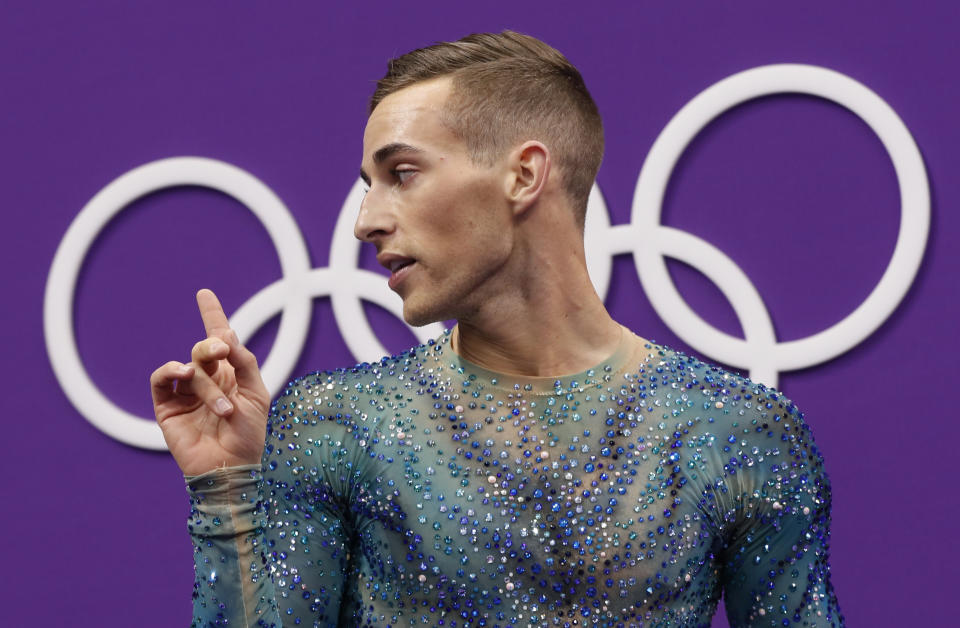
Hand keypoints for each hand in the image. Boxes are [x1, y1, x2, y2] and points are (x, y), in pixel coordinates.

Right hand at [150, 289, 270, 475]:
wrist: (231, 467)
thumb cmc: (248, 434)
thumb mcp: (256, 394)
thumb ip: (245, 362)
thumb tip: (227, 334)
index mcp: (231, 375)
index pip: (220, 340)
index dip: (212, 315)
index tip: (203, 293)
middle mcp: (207, 380)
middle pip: (205, 348)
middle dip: (213, 345)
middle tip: (222, 349)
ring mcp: (186, 393)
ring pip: (190, 367)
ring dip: (207, 384)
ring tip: (224, 409)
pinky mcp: (167, 406)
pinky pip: (162, 379)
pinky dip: (170, 370)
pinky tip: (183, 373)